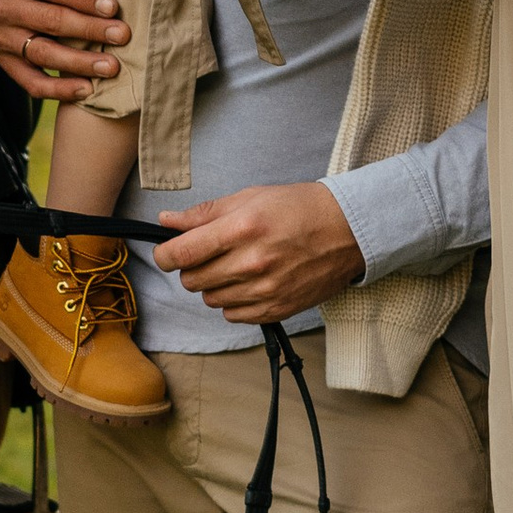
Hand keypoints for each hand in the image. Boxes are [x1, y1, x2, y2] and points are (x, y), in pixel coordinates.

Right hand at [0, 0, 128, 100]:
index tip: (113, 7)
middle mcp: (3, 8)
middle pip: (51, 21)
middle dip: (90, 30)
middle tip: (122, 36)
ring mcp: (1, 39)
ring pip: (43, 54)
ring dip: (79, 63)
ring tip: (110, 68)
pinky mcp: (4, 63)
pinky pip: (31, 82)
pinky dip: (59, 90)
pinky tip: (86, 90)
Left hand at [152, 182, 364, 324]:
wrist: (347, 230)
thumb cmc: (299, 208)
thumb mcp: (250, 197)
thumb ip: (204, 213)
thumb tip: (167, 222)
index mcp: (241, 228)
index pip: (181, 254)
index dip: (165, 255)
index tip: (167, 253)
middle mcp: (251, 262)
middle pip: (192, 280)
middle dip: (191, 268)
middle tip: (208, 255)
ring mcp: (265, 289)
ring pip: (211, 299)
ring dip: (213, 285)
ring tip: (234, 266)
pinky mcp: (277, 308)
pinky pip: (233, 315)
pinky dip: (233, 302)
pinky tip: (248, 283)